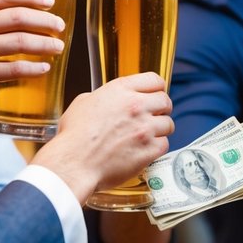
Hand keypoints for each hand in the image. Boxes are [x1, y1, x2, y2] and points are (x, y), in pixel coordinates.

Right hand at [0, 0, 67, 115]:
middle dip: (45, 21)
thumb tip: (31, 11)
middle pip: (17, 17)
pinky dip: (34, 68)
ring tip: (58, 47)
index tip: (50, 3)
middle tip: (59, 27)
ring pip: (20, 42)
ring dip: (45, 44)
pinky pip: (15, 69)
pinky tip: (44, 68)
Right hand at [33, 72, 172, 201]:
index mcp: (120, 90)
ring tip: (147, 135)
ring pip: (168, 123)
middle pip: (165, 101)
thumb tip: (109, 99)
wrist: (74, 162)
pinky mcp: (149, 149)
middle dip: (161, 108)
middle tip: (153, 116)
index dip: (156, 88)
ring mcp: (145, 128)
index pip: (154, 80)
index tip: (155, 94)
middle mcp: (136, 106)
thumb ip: (103, 97)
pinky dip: (156, 147)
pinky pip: (164, 144)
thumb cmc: (74, 136)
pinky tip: (144, 149)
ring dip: (160, 129)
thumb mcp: (83, 102)